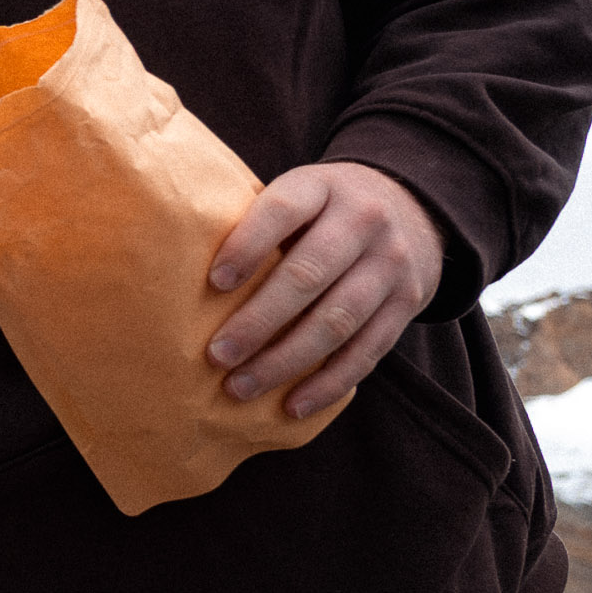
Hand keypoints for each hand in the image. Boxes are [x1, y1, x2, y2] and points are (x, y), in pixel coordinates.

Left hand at [206, 162, 445, 418]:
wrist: (413, 208)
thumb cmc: (323, 211)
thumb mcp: (299, 194)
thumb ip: (258, 222)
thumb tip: (178, 267)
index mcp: (322, 187)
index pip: (283, 211)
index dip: (248, 245)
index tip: (213, 282)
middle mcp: (364, 220)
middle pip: (308, 275)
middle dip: (258, 321)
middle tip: (215, 356)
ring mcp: (391, 264)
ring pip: (337, 320)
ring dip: (285, 361)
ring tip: (240, 387)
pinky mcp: (408, 303)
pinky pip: (368, 350)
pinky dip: (328, 383)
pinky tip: (292, 405)